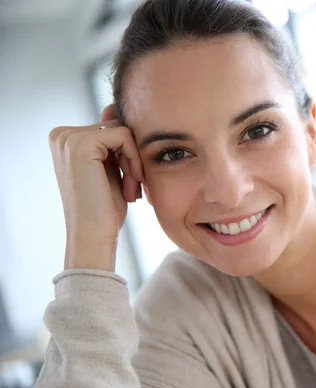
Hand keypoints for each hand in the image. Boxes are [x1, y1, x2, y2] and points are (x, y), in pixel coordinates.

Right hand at [49, 105, 143, 270]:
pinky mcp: (81, 142)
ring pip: (124, 131)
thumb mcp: (111, 168)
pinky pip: (125, 135)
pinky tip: (131, 184)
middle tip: (132, 189)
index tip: (129, 183)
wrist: (94, 235)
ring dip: (135, 162)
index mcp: (65, 138)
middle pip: (119, 127)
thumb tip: (113, 106)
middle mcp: (61, 134)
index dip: (128, 154)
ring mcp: (68, 137)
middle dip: (132, 158)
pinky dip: (134, 160)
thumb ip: (111, 139)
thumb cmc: (105, 208)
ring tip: (131, 189)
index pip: (113, 127)